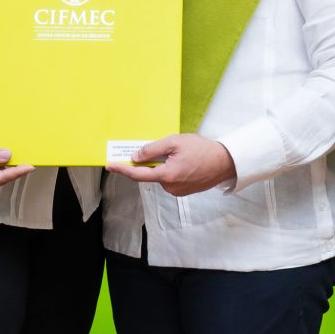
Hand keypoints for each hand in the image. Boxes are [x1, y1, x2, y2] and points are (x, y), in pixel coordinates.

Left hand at [106, 134, 235, 196]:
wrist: (225, 162)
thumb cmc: (202, 150)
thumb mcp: (175, 142)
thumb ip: (153, 149)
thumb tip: (136, 156)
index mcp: (167, 175)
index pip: (138, 174)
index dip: (122, 169)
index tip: (110, 165)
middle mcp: (170, 187)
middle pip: (150, 174)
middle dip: (151, 161)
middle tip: (164, 148)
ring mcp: (177, 191)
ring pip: (160, 176)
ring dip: (163, 165)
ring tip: (180, 153)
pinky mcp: (183, 191)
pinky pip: (169, 179)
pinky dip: (170, 170)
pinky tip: (183, 161)